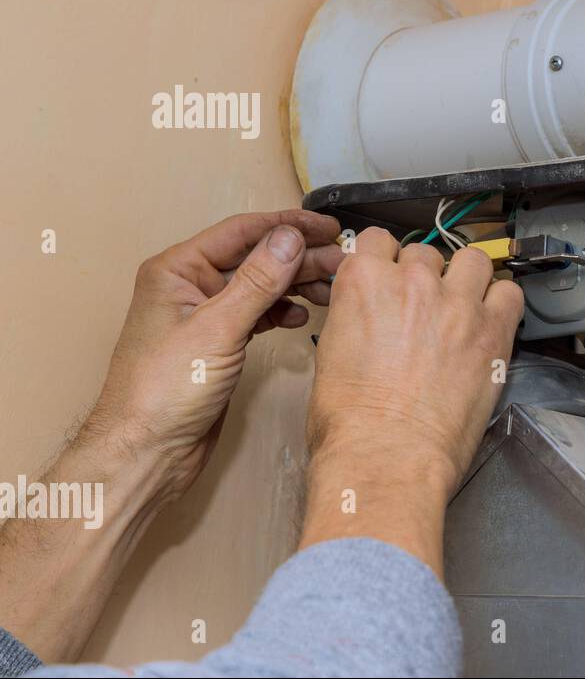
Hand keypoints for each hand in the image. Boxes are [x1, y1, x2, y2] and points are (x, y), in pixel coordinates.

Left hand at [92, 210, 343, 496]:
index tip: (329, 228)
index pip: (242, 232)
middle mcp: (189, 286)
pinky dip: (282, 312)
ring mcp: (205, 316)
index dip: (289, 226)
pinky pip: (257, 314)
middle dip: (300, 258)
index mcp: (177, 269)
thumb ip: (257, 281)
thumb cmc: (164, 391)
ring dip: (296, 285)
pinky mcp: (218, 343)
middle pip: (255, 258)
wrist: (146, 452)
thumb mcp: (217, 329)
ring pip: (260, 286)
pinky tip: (303, 318)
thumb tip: (291, 237)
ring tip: (332, 289)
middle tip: (344, 263)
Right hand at [301, 227, 522, 571]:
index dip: (385, 260)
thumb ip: (353, 317)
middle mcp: (412, 282)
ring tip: (463, 304)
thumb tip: (366, 316)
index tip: (390, 276)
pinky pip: (509, 293)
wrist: (387, 457)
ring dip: (467, 277)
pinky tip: (491, 320)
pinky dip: (502, 302)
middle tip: (424, 307)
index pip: (378, 240)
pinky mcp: (492, 331)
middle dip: (424, 275)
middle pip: (425, 253)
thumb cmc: (350, 424)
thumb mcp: (330, 354)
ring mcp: (457, 303)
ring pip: (472, 259)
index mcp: (363, 282)